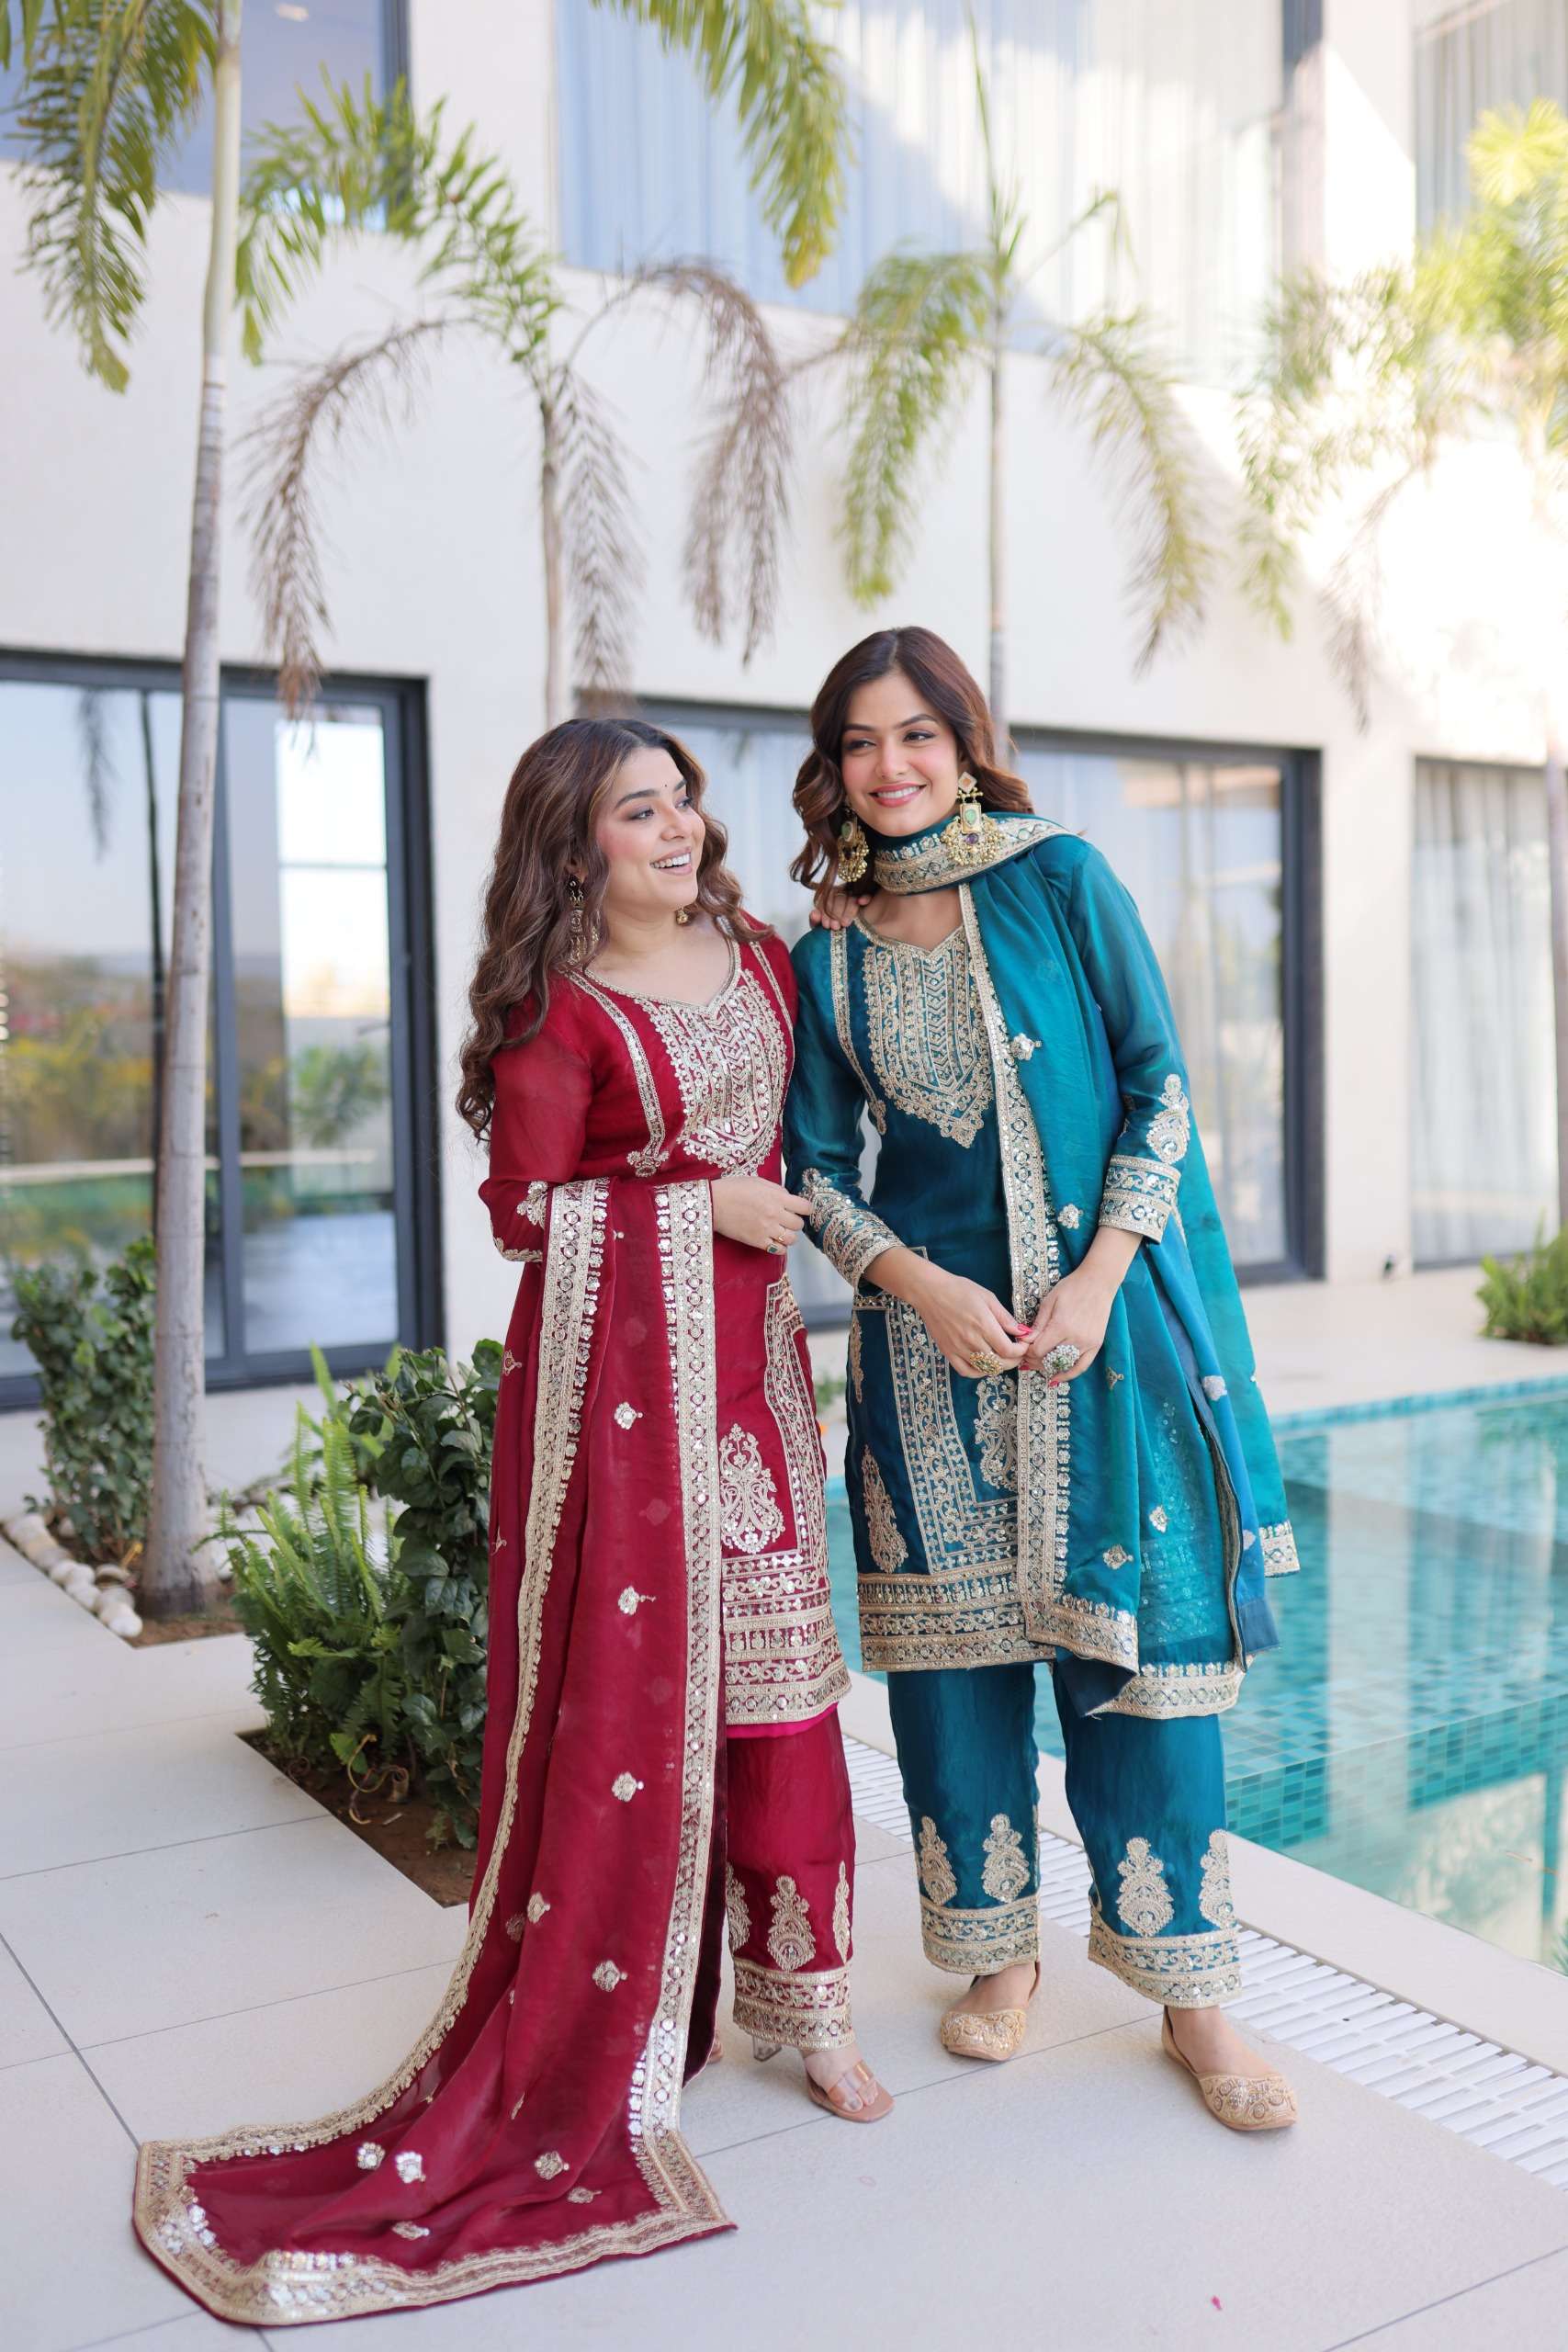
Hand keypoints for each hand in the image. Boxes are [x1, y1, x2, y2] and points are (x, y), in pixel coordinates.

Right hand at [710, 1173, 808, 1254]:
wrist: (713, 1203)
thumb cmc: (733, 1189)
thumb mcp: (758, 1181)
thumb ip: (776, 1190)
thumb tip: (787, 1198)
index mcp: (777, 1197)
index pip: (805, 1207)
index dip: (805, 1209)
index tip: (801, 1209)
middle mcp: (775, 1214)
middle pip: (799, 1224)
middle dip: (795, 1222)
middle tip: (787, 1220)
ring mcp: (767, 1230)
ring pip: (791, 1239)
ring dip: (788, 1236)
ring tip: (781, 1232)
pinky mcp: (758, 1242)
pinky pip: (779, 1250)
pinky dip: (779, 1247)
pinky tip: (773, 1241)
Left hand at [809, 884, 870, 931]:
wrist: (849, 938)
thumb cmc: (834, 929)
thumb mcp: (823, 927)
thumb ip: (816, 921)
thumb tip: (814, 913)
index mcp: (829, 897)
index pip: (826, 898)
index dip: (825, 912)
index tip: (826, 925)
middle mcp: (842, 892)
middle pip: (839, 897)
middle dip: (835, 913)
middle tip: (835, 926)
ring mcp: (855, 893)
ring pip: (852, 897)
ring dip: (848, 910)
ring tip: (845, 924)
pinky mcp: (867, 896)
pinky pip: (867, 893)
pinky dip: (865, 897)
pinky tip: (861, 902)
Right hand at [902, 1265, 1029, 1379]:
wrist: (930, 1291)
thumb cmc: (959, 1290)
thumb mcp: (988, 1298)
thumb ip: (1005, 1317)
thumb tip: (1023, 1332)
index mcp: (983, 1325)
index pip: (1008, 1350)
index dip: (1021, 1351)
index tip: (1024, 1345)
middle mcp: (971, 1340)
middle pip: (999, 1363)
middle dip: (1014, 1360)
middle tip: (1018, 1353)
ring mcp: (958, 1348)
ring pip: (984, 1369)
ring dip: (998, 1366)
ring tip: (1003, 1357)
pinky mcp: (948, 1352)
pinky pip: (966, 1371)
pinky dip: (979, 1372)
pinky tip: (985, 1365)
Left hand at [1020, 1265, 1115, 1380]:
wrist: (1098, 1282)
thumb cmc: (1071, 1287)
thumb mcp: (1049, 1301)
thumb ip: (1038, 1324)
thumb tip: (1024, 1342)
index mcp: (1061, 1326)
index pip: (1038, 1350)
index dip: (1027, 1352)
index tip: (1021, 1348)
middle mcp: (1075, 1339)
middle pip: (1049, 1359)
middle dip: (1034, 1361)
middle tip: (1025, 1360)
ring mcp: (1088, 1343)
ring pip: (1063, 1364)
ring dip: (1048, 1367)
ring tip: (1037, 1366)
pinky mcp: (1096, 1345)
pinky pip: (1081, 1366)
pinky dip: (1069, 1374)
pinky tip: (1056, 1378)